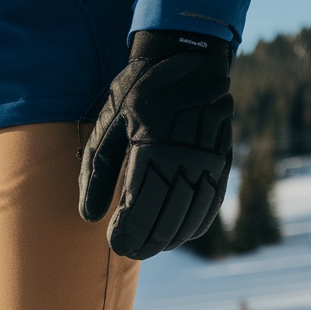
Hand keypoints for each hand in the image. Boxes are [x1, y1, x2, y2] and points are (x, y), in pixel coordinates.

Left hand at [79, 30, 233, 259]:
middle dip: (143, 243)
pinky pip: (209, 208)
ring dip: (166, 240)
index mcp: (153, 150)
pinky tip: (175, 235)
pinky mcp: (221, 164)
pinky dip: (191, 228)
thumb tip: (89, 218)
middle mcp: (185, 160)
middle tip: (127, 249)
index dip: (127, 234)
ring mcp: (207, 164)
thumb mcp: (108, 125)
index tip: (114, 242)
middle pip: (165, 222)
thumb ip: (95, 173)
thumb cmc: (141, 93)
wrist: (189, 60)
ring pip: (188, 221)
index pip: (139, 210)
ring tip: (146, 246)